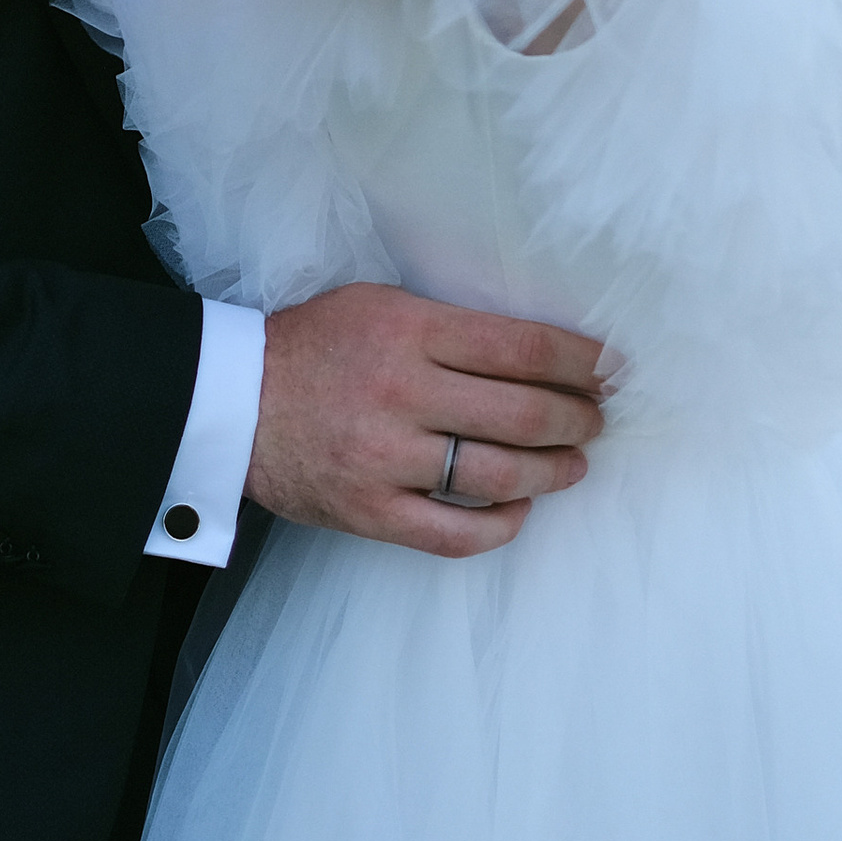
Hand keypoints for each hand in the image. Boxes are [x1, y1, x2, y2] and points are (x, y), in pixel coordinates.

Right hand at [247, 285, 606, 560]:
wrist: (233, 401)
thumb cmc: (316, 345)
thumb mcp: (381, 305)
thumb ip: (452, 326)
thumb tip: (540, 352)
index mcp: (409, 331)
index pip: (521, 347)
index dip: (580, 361)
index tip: (608, 368)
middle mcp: (402, 394)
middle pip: (523, 413)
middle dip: (578, 417)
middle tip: (597, 417)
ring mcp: (385, 459)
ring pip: (499, 476)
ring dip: (553, 471)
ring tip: (573, 463)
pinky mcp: (368, 512)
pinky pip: (454, 535)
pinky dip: (499, 527)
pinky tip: (520, 510)